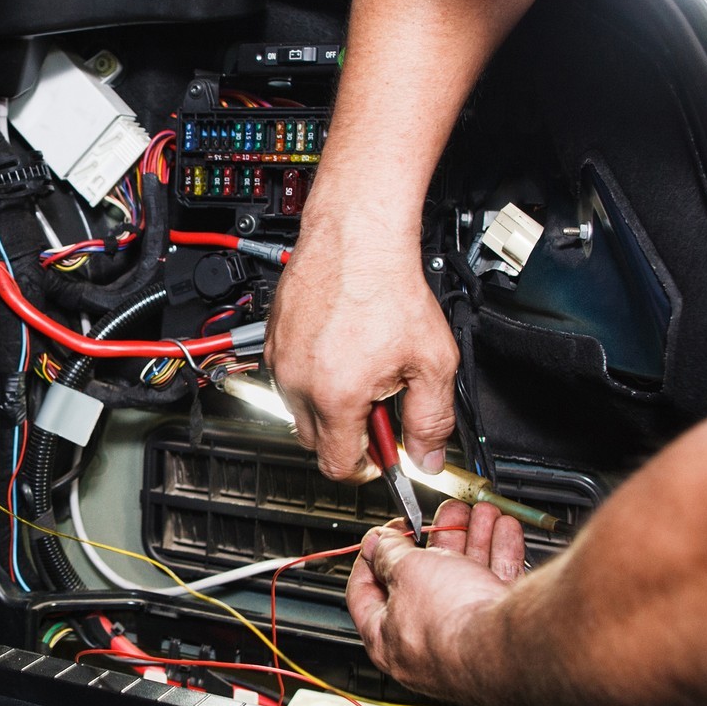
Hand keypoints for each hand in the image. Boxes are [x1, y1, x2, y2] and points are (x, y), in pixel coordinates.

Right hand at [265, 214, 457, 480]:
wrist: (356, 238)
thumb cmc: (389, 288)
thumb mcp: (433, 361)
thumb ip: (432, 419)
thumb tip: (429, 458)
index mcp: (335, 397)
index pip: (338, 465)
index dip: (366, 467)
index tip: (380, 455)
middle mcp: (298, 383)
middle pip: (315, 442)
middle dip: (347, 434)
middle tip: (379, 404)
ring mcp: (281, 361)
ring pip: (299, 409)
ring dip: (327, 404)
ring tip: (360, 368)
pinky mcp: (273, 340)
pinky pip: (288, 377)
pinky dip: (312, 376)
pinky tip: (340, 349)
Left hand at [346, 500, 524, 698]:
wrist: (511, 644)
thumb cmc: (450, 621)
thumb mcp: (406, 571)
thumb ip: (388, 553)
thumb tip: (376, 544)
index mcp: (387, 639)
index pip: (365, 594)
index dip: (372, 557)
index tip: (382, 536)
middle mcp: (425, 644)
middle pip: (424, 580)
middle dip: (438, 540)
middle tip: (443, 517)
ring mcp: (465, 640)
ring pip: (464, 578)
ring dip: (473, 539)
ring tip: (480, 514)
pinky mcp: (499, 632)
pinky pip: (494, 586)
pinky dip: (500, 554)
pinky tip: (504, 530)